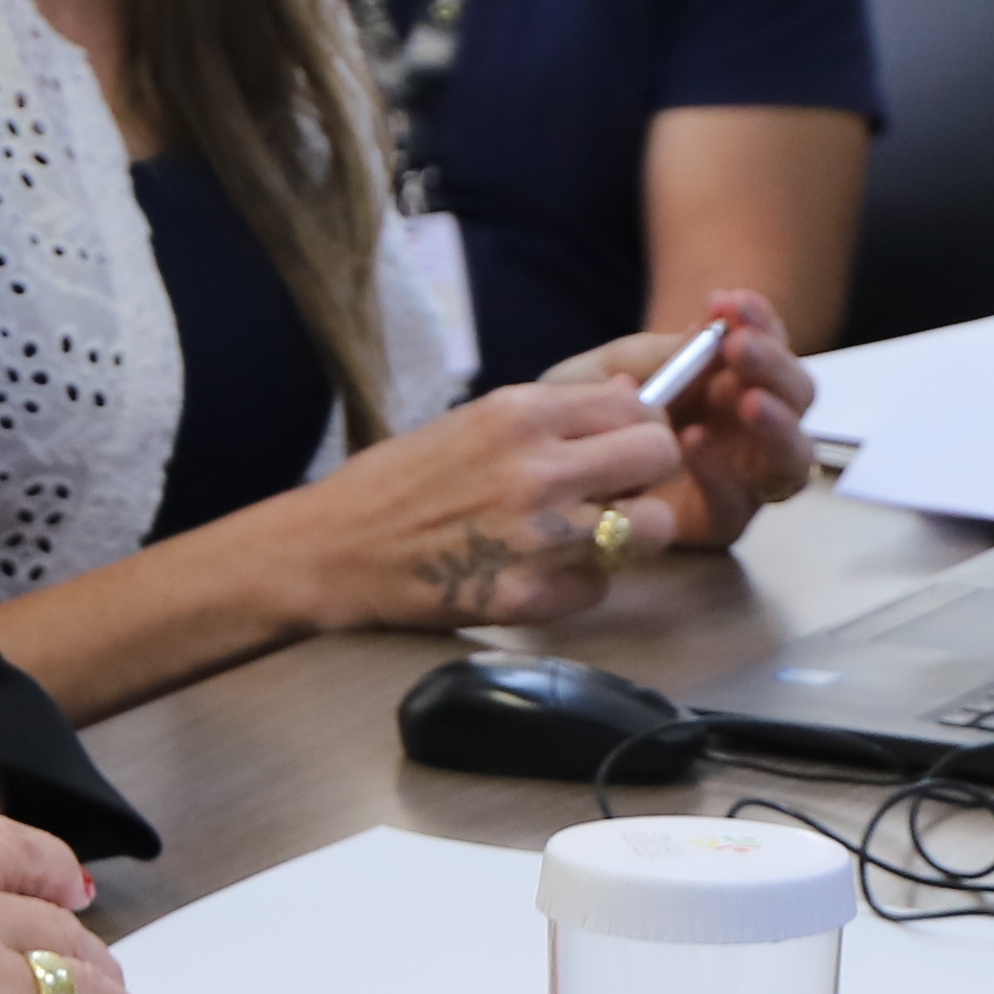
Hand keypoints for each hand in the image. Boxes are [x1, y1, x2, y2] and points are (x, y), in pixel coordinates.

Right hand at [276, 374, 688, 634]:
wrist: (333, 550)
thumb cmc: (398, 482)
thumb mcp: (472, 421)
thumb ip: (552, 413)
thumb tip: (631, 398)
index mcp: (519, 414)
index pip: (637, 406)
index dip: (637, 427)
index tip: (618, 446)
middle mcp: (536, 468)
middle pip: (660, 456)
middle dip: (648, 474)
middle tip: (616, 491)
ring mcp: (537, 536)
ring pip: (653, 527)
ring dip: (630, 534)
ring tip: (588, 537)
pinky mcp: (529, 596)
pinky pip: (601, 585)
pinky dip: (579, 583)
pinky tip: (538, 572)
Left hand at [575, 291, 817, 538]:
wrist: (546, 473)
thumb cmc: (587, 410)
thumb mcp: (606, 370)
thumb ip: (655, 354)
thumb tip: (704, 329)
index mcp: (736, 380)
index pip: (771, 347)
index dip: (762, 321)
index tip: (730, 301)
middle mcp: (752, 426)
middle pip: (797, 396)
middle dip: (775, 366)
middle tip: (739, 346)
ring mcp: (745, 476)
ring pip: (793, 455)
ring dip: (778, 424)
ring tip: (748, 400)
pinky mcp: (721, 521)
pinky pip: (738, 505)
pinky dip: (722, 475)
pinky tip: (692, 444)